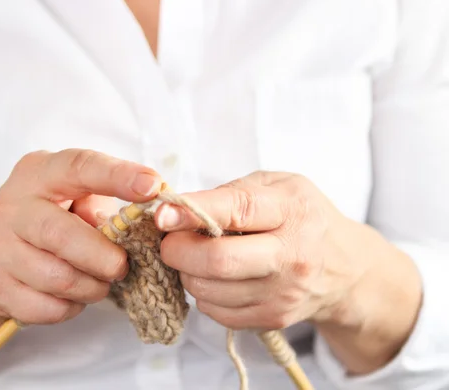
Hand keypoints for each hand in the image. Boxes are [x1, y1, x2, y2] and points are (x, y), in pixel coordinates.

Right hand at [0, 149, 161, 324]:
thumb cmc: (50, 219)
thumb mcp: (72, 198)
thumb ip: (100, 205)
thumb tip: (137, 223)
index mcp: (38, 173)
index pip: (79, 167)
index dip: (117, 176)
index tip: (152, 186)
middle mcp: (10, 207)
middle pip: (60, 234)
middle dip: (102, 256)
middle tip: (122, 266)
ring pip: (58, 278)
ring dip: (92, 287)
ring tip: (99, 281)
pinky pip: (47, 307)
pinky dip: (71, 307)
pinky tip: (72, 294)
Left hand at [154, 171, 420, 337]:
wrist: (344, 269)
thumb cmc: (302, 217)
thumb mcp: (277, 186)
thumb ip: (230, 192)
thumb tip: (177, 208)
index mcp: (291, 210)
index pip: (237, 210)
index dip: (192, 213)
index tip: (161, 214)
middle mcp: (291, 256)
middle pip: (218, 260)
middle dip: (178, 250)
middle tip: (169, 241)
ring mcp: (282, 293)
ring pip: (209, 289)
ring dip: (187, 272)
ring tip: (195, 256)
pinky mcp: (273, 319)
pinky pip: (216, 311)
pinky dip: (203, 293)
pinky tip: (215, 277)